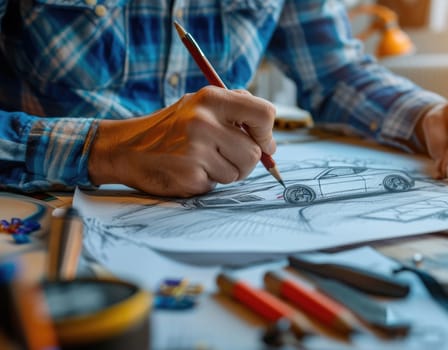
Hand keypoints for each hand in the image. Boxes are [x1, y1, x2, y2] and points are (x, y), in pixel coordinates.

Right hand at [88, 86, 275, 196]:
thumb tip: (268, 129)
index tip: (265, 144)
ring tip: (203, 162)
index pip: (263, 114)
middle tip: (226, 158)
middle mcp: (205, 121)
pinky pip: (217, 185)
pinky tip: (189, 171)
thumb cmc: (170, 128)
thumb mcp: (198, 104)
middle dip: (246, 161)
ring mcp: (197, 150)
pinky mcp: (190, 175)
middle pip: (254, 152)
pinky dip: (208, 182)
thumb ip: (233, 107)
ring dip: (226, 173)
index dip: (268, 134)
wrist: (125, 148)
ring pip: (239, 172)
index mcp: (211, 98)